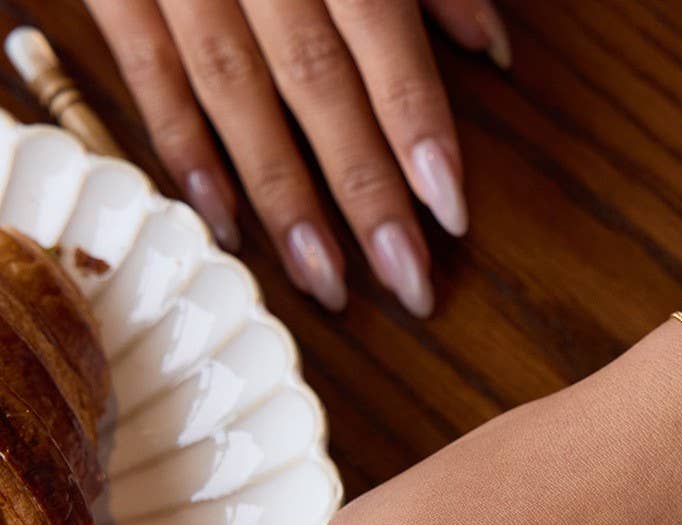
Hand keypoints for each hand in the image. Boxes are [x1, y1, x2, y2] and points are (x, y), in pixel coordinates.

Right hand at [85, 0, 511, 314]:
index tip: (451, 213)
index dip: (418, 130)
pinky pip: (149, 74)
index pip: (383, 42)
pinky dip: (185, 153)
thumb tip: (494, 48)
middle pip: (318, 87)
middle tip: (408, 284)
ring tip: (326, 285)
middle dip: (366, 195)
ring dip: (283, 200)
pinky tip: (225, 226)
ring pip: (235, 96)